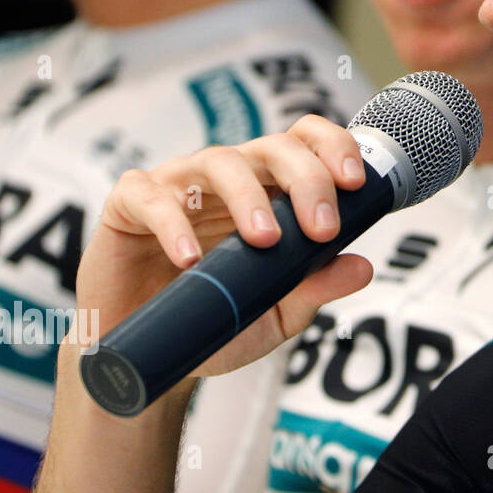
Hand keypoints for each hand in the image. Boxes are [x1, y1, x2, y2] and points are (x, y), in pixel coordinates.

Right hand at [75, 114, 373, 377]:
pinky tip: (191, 258)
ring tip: (265, 241)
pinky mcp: (129, 205)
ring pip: (218, 162)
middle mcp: (229, 176)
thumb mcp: (278, 311)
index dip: (333, 148)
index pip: (306, 142)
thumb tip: (363, 267)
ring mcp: (178, 185)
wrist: (151, 350)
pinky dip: (173, 224)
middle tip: (321, 229)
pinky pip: (151, 197)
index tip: (356, 184)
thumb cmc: (217, 317)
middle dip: (307, 180)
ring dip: (248, 197)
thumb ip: (317, 287)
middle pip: (273, 147)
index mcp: (270, 188)